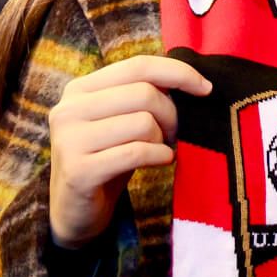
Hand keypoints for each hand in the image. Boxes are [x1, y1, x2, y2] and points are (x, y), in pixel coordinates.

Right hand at [48, 56, 211, 248]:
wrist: (76, 211)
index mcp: (80, 90)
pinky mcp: (79, 170)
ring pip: (144, 123)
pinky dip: (159, 157)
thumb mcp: (122, 121)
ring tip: (159, 151)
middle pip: (144, 94)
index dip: (178, 73)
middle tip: (173, 135)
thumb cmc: (109, 160)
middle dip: (172, 115)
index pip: (138, 66)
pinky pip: (137, 153)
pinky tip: (161, 162)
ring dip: (163, 140)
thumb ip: (143, 96)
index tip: (207, 88)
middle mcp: (69, 109)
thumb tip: (192, 79)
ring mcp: (70, 139)